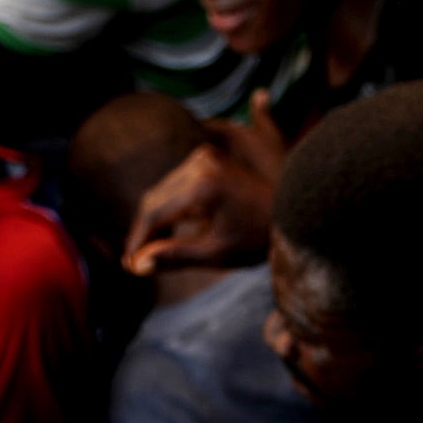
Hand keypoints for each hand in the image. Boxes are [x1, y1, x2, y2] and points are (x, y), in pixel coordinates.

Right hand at [124, 93, 286, 274]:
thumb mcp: (217, 253)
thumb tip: (137, 266)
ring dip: (155, 218)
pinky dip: (170, 206)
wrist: (294, 211)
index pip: (153, 212)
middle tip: (134, 263)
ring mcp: (205, 156)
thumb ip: (175, 257)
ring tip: (149, 251)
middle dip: (143, 231)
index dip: (137, 241)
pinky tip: (168, 232)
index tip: (129, 266)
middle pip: (155, 198)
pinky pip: (177, 183)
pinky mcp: (208, 156)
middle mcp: (200, 163)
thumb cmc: (259, 238)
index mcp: (202, 186)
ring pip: (163, 190)